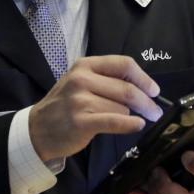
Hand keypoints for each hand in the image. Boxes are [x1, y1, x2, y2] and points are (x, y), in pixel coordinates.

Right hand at [28, 55, 161, 161]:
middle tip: (156, 111)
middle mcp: (82, 79)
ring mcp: (80, 100)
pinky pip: (115, 121)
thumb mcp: (80, 82)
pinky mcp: (81, 121)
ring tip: (132, 120)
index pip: (123, 64)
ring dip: (131, 115)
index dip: (143, 78)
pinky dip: (130, 124)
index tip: (154, 90)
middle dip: (146, 101)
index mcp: (85, 65)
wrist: (37, 130)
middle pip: (126, 88)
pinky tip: (137, 125)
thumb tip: (144, 89)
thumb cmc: (64, 106)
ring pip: (121, 106)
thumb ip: (107, 80)